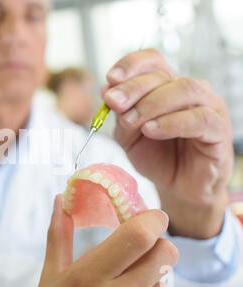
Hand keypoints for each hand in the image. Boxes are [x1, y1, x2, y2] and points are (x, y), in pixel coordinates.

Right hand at [35, 195, 177, 286]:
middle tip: (140, 243)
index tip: (149, 215)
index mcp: (90, 275)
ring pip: (168, 278)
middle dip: (157, 242)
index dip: (152, 219)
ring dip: (156, 271)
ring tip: (131, 276)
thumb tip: (59, 199)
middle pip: (166, 253)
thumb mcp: (51, 275)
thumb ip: (59, 235)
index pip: (139, 237)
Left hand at [102, 49, 233, 238]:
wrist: (178, 187)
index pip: (152, 60)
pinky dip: (171, 122)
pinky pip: (199, 118)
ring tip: (131, 122)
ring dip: (151, 104)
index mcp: (166, 86)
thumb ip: (120, 114)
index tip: (111, 78)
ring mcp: (209, 107)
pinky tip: (151, 130)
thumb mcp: (128, 136)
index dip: (131, 64)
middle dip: (133, 88)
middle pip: (163, 75)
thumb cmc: (156, 157)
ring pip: (184, 90)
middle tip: (113, 102)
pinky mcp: (219, 130)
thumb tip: (106, 88)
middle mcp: (190, 90)